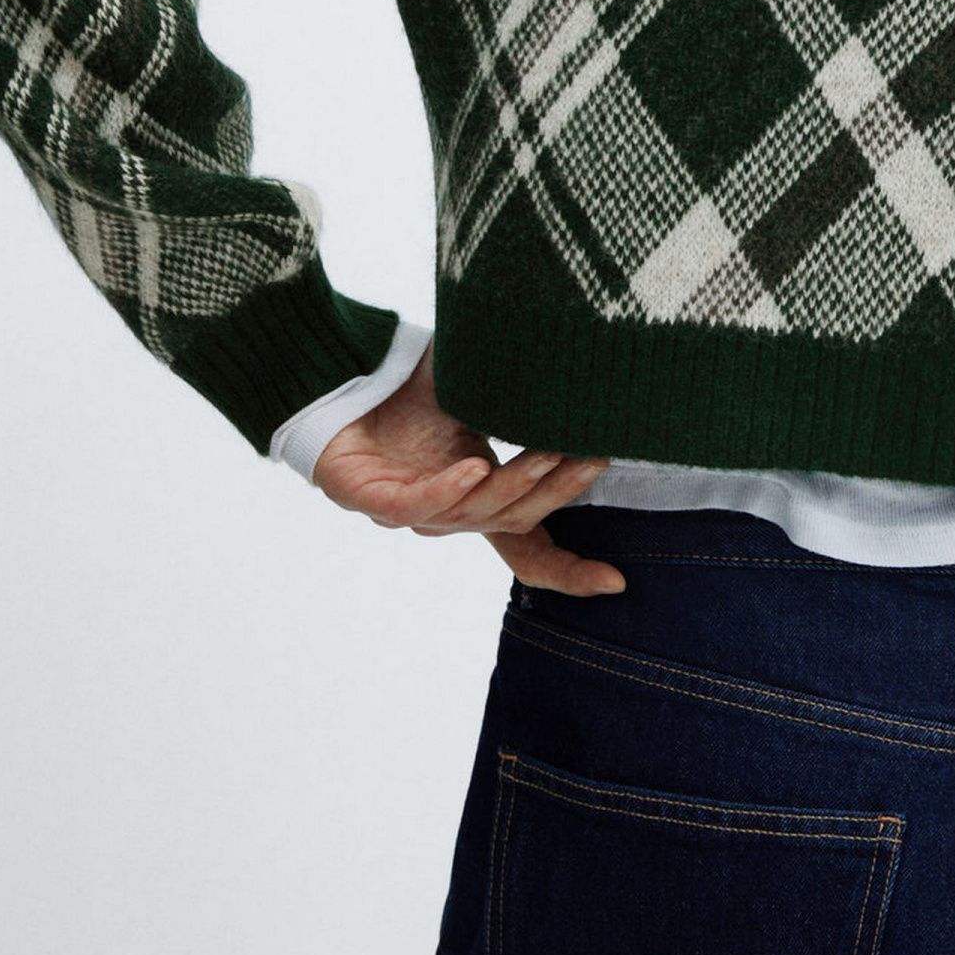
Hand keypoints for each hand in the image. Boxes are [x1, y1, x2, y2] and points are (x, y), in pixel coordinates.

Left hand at [311, 342, 623, 595]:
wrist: (339, 373)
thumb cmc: (410, 387)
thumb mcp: (481, 397)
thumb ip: (524, 404)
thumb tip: (585, 380)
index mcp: (475, 500)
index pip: (527, 547)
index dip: (568, 570)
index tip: (615, 581)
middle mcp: (446, 515)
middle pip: (514, 521)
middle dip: (559, 493)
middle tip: (595, 456)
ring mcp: (409, 512)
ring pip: (476, 513)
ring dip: (516, 484)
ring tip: (548, 450)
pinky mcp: (370, 499)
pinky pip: (418, 505)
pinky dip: (450, 489)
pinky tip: (474, 467)